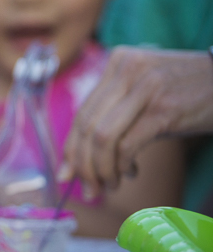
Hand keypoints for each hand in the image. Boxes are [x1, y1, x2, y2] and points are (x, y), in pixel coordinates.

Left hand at [62, 47, 212, 195]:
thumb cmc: (187, 93)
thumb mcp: (145, 91)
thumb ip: (115, 113)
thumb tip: (81, 158)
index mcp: (117, 62)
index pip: (82, 112)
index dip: (70, 148)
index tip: (66, 175)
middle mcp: (125, 70)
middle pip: (86, 127)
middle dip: (83, 165)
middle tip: (89, 189)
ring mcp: (144, 88)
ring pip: (102, 138)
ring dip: (102, 169)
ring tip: (110, 185)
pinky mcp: (163, 109)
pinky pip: (127, 145)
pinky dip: (122, 166)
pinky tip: (130, 173)